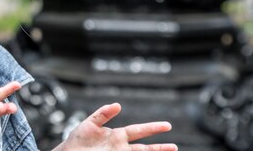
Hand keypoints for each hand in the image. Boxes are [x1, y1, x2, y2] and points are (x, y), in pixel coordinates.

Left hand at [55, 103, 177, 150]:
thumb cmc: (78, 139)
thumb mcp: (90, 123)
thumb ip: (103, 114)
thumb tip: (118, 105)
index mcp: (117, 136)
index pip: (139, 131)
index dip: (153, 128)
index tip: (167, 126)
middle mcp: (121, 147)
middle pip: (145, 148)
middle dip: (160, 148)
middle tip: (175, 147)